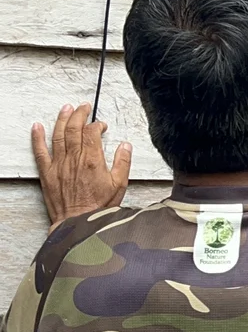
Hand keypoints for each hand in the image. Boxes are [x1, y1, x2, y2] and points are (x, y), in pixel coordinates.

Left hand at [31, 104, 131, 228]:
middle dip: (79, 114)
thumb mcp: (119, 185)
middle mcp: (74, 159)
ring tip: (66, 109)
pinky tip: (37, 127)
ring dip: (62, 119)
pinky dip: (37, 137)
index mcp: (92, 160)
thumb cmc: (98, 208)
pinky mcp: (48, 173)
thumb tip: (125, 146)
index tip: (101, 126)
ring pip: (58, 135)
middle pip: (75, 128)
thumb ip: (123, 163)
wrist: (78, 224)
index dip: (97, 125)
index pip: (92, 132)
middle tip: (83, 107)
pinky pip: (40, 151)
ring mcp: (59, 165)